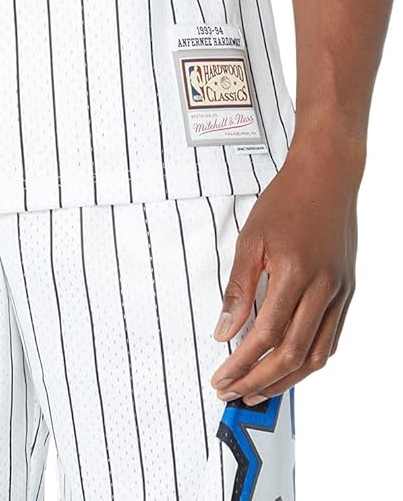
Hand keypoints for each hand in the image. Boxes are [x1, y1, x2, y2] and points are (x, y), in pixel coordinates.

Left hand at [209, 141, 358, 403]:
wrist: (326, 175)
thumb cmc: (287, 199)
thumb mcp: (251, 238)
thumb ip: (238, 287)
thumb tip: (224, 330)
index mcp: (294, 272)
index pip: (266, 334)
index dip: (242, 363)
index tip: (222, 377)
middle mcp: (321, 287)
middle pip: (291, 354)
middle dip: (259, 381)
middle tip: (233, 392)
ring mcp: (338, 292)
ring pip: (315, 355)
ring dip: (286, 380)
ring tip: (258, 391)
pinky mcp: (346, 292)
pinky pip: (330, 338)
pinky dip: (309, 360)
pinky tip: (289, 367)